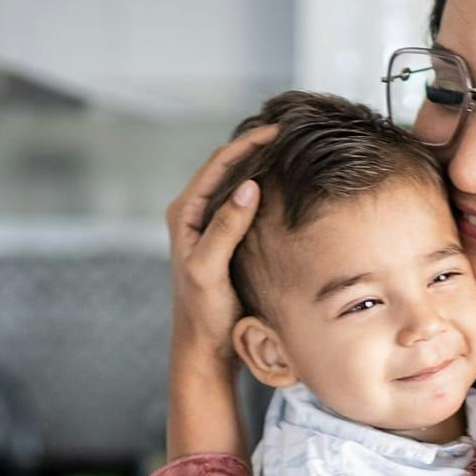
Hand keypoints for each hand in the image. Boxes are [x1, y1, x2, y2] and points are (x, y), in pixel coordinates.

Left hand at [166, 126, 273, 362]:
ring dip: (261, 166)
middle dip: (256, 147)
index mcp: (184, 213)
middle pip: (227, 167)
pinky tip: (285, 187)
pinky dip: (265, 189)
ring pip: (237, 183)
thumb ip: (225, 227)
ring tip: (290, 152)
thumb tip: (249, 186)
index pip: (217, 164)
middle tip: (289, 134)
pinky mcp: (226, 239)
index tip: (276, 130)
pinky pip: (246, 204)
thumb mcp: (210, 268)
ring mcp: (210, 225)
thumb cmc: (204, 311)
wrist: (204, 345)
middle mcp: (194, 213)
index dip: (246, 144)